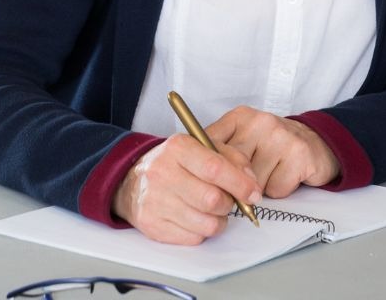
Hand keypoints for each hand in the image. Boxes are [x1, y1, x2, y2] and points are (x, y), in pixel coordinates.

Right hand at [111, 133, 262, 244]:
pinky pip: (193, 238)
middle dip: (229, 204)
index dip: (240, 184)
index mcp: (178, 148)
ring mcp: (155, 201)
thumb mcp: (202, 148)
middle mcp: (163, 173)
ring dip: (218, 220)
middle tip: (228, 200)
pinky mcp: (152, 225)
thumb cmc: (175, 164)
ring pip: (206, 223)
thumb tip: (251, 183)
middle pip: (212, 200)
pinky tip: (195, 217)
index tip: (254, 193)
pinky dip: (201, 231)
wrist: (132, 181)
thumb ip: (232, 158)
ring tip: (212, 209)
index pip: (215, 168)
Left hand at [205, 107, 339, 197]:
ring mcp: (281, 136)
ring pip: (253, 182)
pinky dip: (280, 190)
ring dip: (260, 188)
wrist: (318, 143)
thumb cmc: (273, 147)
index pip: (210, 145)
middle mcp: (259, 122)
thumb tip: (200, 179)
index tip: (210, 184)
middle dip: (236, 184)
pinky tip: (287, 176)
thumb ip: (222, 152)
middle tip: (245, 184)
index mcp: (240, 117)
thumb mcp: (244, 140)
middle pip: (230, 169)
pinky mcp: (299, 154)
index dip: (208, 171)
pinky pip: (276, 188)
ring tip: (272, 173)